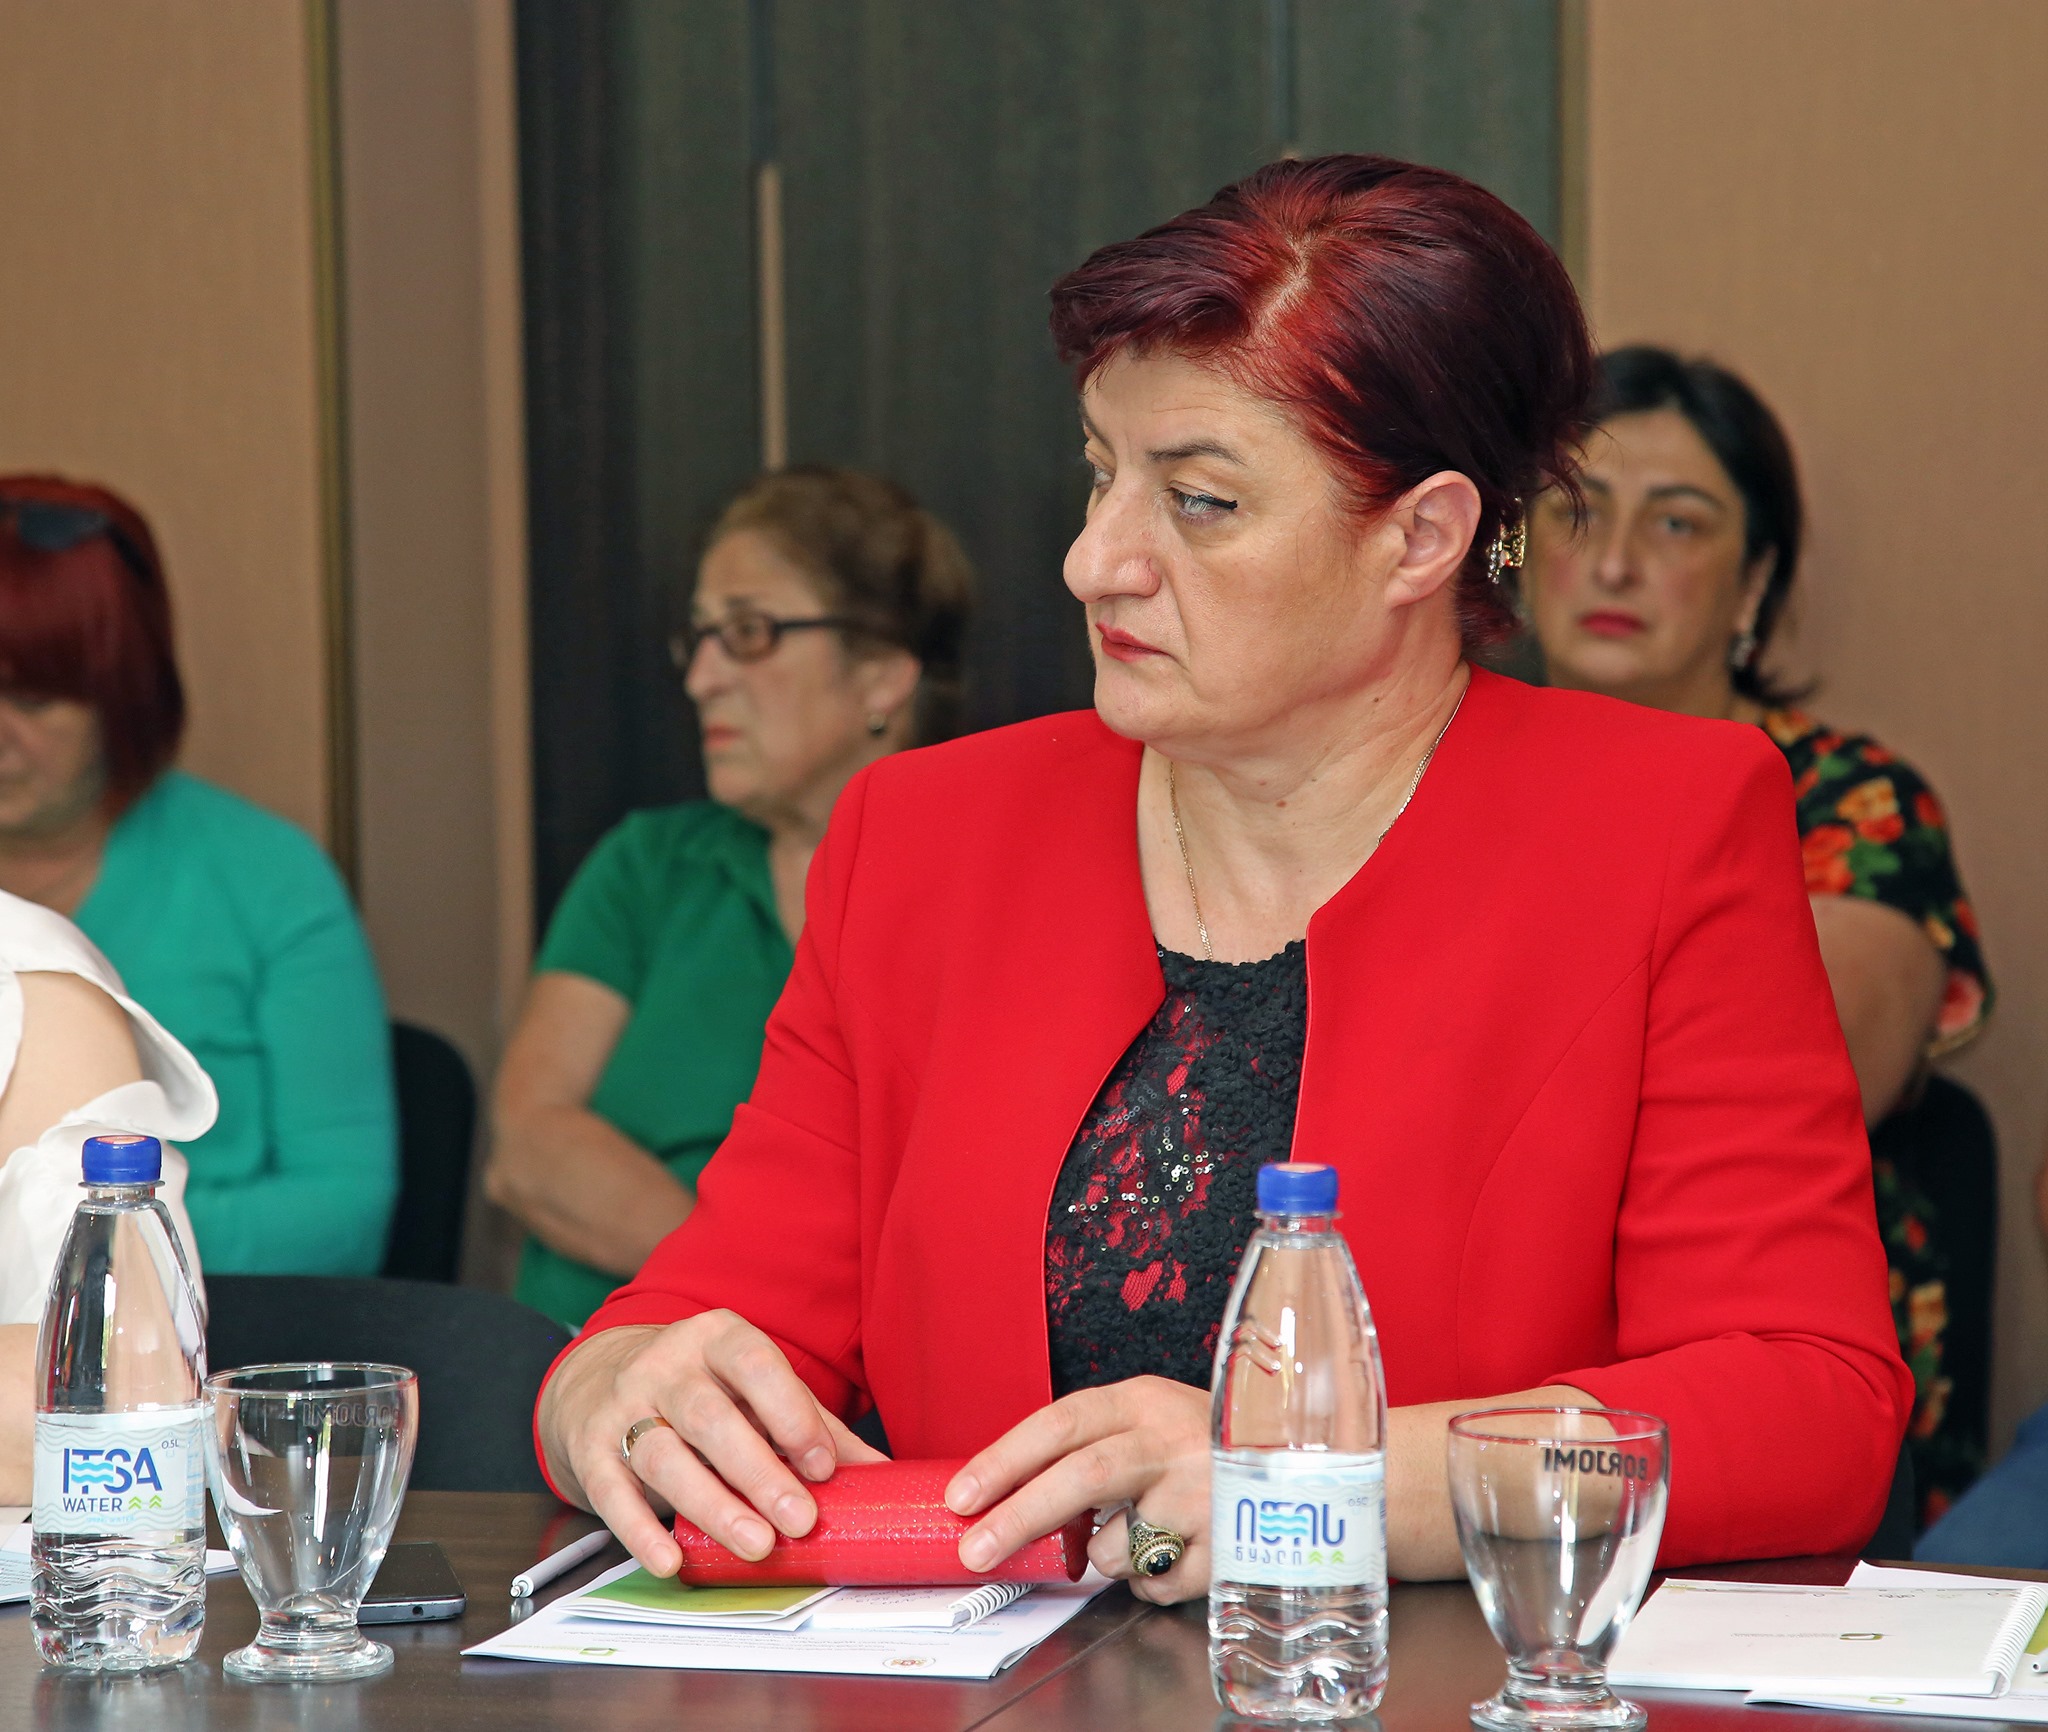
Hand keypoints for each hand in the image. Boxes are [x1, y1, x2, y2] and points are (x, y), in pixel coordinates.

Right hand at [536, 1312, 884, 1574]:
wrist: (599, 1376)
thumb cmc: (701, 1388)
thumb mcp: (753, 1390)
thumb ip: (813, 1426)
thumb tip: (882, 1474)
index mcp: (717, 1339)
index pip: (755, 1364)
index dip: (791, 1412)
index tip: (824, 1466)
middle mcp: (666, 1365)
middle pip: (710, 1417)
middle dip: (758, 1471)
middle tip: (800, 1520)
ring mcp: (622, 1406)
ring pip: (662, 1455)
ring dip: (711, 1505)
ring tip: (755, 1545)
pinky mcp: (590, 1450)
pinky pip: (611, 1492)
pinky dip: (639, 1531)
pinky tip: (671, 1561)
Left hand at [944, 1376, 1210, 1604]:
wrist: (1298, 1460)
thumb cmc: (1199, 1444)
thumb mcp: (1145, 1422)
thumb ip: (1087, 1449)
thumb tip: (1001, 1495)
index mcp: (1142, 1402)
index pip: (1061, 1422)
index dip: (1005, 1459)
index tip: (962, 1495)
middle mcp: (1174, 1441)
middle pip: (1084, 1477)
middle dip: (1019, 1517)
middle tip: (976, 1549)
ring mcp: (1204, 1494)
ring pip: (1115, 1545)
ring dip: (1100, 1558)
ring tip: (1128, 1537)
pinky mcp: (1227, 1546)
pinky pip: (1154, 1585)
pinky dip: (1144, 1583)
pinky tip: (1167, 1554)